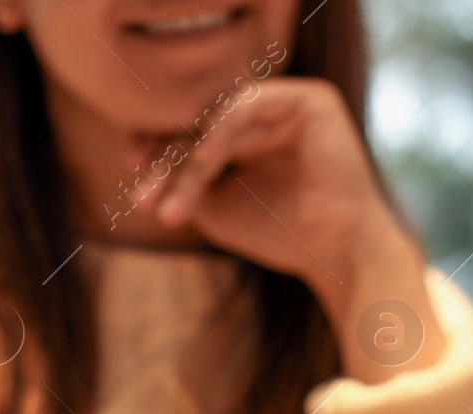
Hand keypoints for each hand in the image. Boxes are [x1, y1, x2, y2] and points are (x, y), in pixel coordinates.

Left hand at [150, 78, 444, 382]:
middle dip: (168, 161)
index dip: (161, 154)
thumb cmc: (282, 235)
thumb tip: (136, 155)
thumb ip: (182, 178)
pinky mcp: (311, 100)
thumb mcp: (216, 205)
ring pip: (219, 119)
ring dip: (188, 161)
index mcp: (256, 133)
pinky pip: (244, 108)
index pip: (198, 133)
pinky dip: (215, 140)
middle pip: (204, 123)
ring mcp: (292, 101)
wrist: (337, 254)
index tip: (136, 185)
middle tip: (143, 197)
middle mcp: (275, 111)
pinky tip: (197, 172)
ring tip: (171, 205)